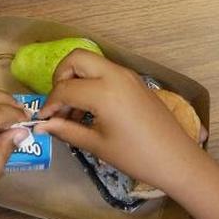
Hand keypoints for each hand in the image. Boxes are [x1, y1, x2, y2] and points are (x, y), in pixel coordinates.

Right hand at [35, 51, 204, 194]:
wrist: (177, 159)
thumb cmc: (136, 156)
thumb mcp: (97, 145)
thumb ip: (66, 130)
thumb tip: (41, 125)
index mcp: (104, 91)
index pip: (64, 89)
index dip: (49, 105)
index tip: (43, 120)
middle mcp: (115, 74)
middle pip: (76, 58)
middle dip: (61, 77)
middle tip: (58, 104)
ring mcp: (127, 75)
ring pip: (92, 62)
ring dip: (77, 79)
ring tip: (73, 114)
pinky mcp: (135, 81)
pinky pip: (106, 71)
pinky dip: (92, 82)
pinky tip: (91, 111)